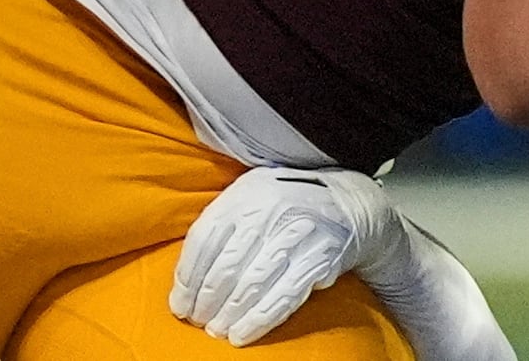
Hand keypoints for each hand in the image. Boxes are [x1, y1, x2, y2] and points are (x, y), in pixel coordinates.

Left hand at [170, 166, 403, 346]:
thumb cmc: (286, 203)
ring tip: (217, 331)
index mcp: (246, 194)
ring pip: (253, 284)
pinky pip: (283, 296)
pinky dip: (259, 320)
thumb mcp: (251, 196)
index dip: (187, 278)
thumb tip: (186, 278)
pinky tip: (242, 334)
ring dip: (229, 314)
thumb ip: (222, 224)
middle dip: (206, 301)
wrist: (349, 202)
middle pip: (227, 265)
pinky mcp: (319, 259)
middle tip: (198, 321)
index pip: (205, 239)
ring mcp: (297, 234)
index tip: (179, 305)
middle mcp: (271, 210)